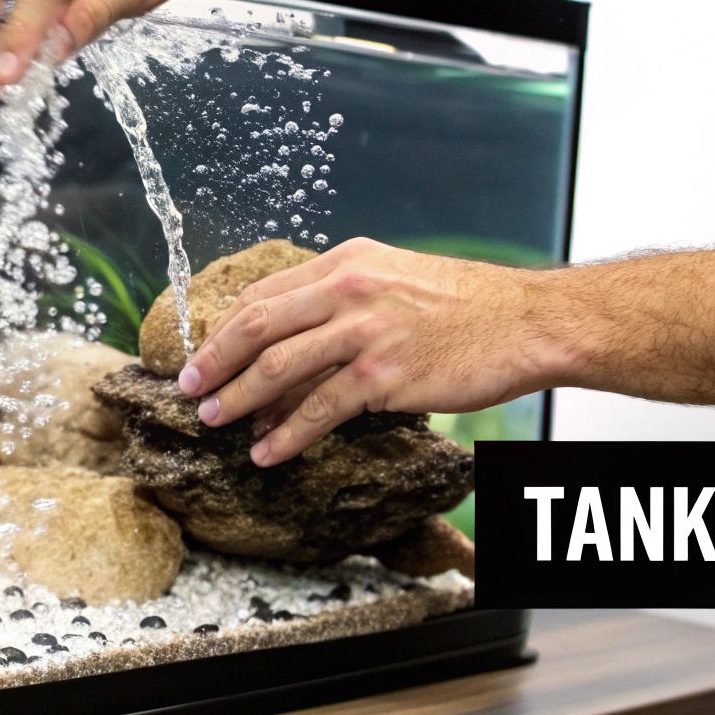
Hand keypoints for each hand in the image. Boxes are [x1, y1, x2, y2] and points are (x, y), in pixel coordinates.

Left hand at [176, 238, 561, 465]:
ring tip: (214, 419)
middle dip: (214, 359)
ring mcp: (365, 331)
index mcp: (348, 262)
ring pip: (278, 367)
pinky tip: (268, 452)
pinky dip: (286, 434)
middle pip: (258, 324)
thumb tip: (298, 334)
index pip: (266, 292)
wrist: (526, 322)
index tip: (204, 351)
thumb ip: (348, 296)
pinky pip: (319, 409)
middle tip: (188, 387)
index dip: (226, 326)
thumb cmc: (469, 306)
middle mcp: (349, 288)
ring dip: (238, 398)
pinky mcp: (384, 374)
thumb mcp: (398, 278)